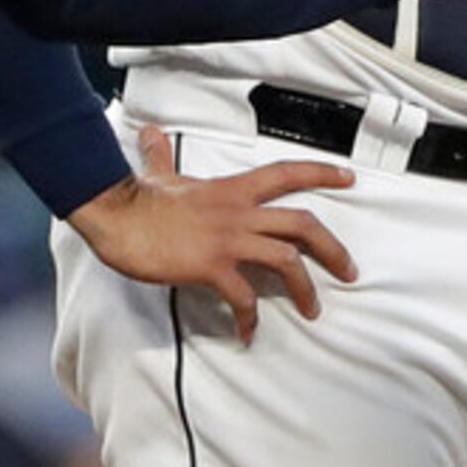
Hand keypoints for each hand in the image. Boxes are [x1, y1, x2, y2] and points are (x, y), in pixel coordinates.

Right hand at [66, 126, 357, 344]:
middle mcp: (239, 212)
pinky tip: (247, 332)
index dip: (322, 173)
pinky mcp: (211, 266)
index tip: (348, 177)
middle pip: (304, 224)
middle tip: (349, 270)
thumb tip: (150, 133)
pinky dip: (250, 318)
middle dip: (333, 249)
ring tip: (312, 309)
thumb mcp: (159, 174)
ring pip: (286, 260)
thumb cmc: (139, 199)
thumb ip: (161, 156)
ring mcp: (228, 239)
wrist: (117, 215)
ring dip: (305, 288)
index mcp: (233, 190)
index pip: (288, 173)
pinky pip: (243, 296)